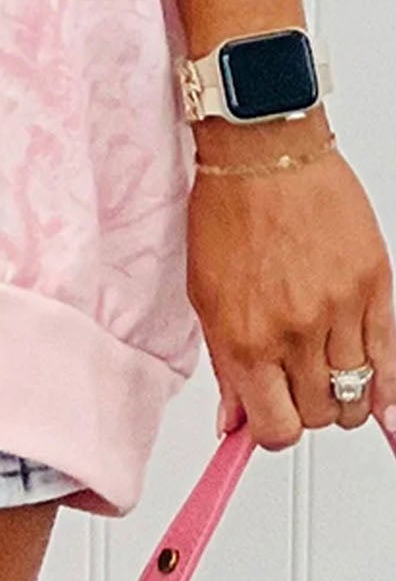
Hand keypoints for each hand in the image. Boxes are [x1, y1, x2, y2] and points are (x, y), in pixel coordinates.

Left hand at [187, 143, 395, 449]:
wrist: (264, 151)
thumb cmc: (228, 211)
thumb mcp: (203, 294)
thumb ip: (223, 364)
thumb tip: (230, 417)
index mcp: (244, 338)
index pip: (273, 427)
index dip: (272, 429)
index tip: (271, 418)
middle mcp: (294, 333)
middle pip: (318, 415)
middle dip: (306, 407)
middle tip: (296, 384)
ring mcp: (339, 313)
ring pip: (355, 394)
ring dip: (342, 394)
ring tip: (328, 373)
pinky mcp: (375, 289)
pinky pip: (391, 360)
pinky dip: (388, 389)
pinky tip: (384, 403)